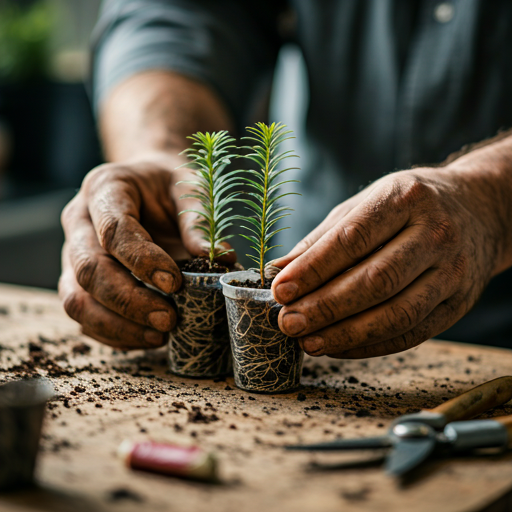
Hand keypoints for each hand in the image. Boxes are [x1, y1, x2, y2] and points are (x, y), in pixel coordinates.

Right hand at [59, 159, 234, 349]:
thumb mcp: (190, 188)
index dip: (142, 261)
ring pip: (76, 299)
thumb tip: (222, 259)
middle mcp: (80, 221)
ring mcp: (73, 253)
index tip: (175, 283)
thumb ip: (200, 220)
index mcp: (106, 188)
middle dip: (129, 301)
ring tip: (159, 337)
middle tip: (168, 319)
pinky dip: (113, 334)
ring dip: (117, 325)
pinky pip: (83, 316)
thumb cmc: (168, 186)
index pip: (114, 230)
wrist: (147, 186)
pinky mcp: (76, 280)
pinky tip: (145, 337)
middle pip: (89, 269)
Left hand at [271, 167, 502, 357]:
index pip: (353, 239)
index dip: (314, 269)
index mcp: (405, 199)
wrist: (477, 210)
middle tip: (288, 323)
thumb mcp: (363, 206)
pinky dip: (370, 346)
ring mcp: (453, 271)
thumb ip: (321, 239)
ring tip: (308, 342)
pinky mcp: (459, 303)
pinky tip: (339, 347)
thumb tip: (279, 271)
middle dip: (326, 307)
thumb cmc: (406, 206)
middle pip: (376, 281)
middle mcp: (435, 233)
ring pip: (397, 314)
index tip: (280, 291)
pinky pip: (412, 333)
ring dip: (347, 334)